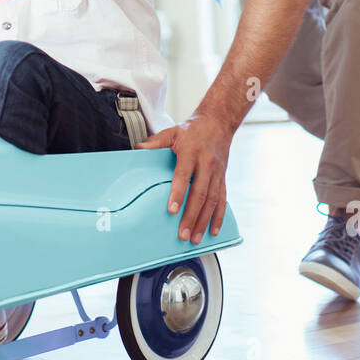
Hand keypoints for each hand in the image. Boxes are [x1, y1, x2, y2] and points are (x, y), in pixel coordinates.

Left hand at [137, 111, 233, 244]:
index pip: (184, 175)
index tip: (171, 210)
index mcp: (191, 152)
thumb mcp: (173, 131)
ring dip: (204, 221)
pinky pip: (223, 200)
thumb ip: (155, 142)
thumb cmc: (193, 129)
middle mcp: (207, 163)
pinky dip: (218, 217)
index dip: (178, 193)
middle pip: (200, 193)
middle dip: (191, 216)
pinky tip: (213, 231)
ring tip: (195, 238)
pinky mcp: (223, 178)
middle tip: (182, 234)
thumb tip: (137, 149)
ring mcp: (217, 172)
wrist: (219, 122)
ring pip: (212, 200)